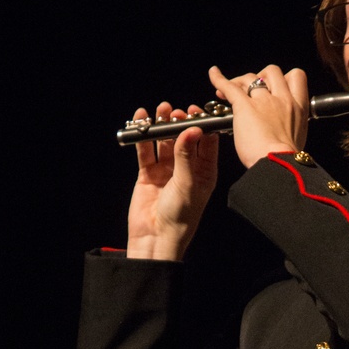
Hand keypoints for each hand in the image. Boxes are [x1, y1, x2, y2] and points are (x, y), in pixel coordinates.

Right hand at [126, 103, 220, 260]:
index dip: (202, 125)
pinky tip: (142, 121)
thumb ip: (186, 155)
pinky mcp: (148, 173)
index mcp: (205, 172)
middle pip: (184, 139)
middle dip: (179, 123)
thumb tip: (191, 129)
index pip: (206, 142)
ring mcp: (166, 170)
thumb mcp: (187, 183)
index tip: (196, 111)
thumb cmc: (180, 218)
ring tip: (160, 111)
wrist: (156, 238)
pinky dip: (143, 136)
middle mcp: (186, 169)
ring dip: (162, 126)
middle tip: (175, 112)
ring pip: (164, 142)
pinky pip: (146, 150)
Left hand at [208, 64, 308, 170]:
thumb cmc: (287, 159)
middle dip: (260, 76)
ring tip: (231, 92)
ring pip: (251, 77)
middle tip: (251, 91)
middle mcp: (282, 100)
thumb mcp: (298, 139)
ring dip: (240, 82)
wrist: (278, 164)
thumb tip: (284, 130)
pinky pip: (230, 86)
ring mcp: (264, 101)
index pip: (297, 77)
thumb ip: (291, 128)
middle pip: (272, 71)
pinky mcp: (245, 107)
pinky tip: (214, 74)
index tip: (275, 88)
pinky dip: (219, 79)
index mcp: (299, 108)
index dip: (284, 79)